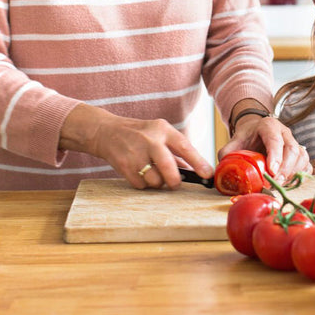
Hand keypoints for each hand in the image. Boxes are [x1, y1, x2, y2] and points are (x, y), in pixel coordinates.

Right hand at [59, 103, 213, 189]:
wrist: (106, 132)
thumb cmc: (139, 134)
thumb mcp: (159, 134)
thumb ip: (176, 151)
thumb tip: (195, 171)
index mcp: (162, 129)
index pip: (184, 146)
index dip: (198, 162)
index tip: (208, 174)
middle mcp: (150, 140)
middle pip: (168, 168)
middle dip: (175, 181)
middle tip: (175, 183)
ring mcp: (135, 154)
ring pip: (155, 181)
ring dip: (157, 183)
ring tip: (152, 173)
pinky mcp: (124, 166)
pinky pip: (142, 185)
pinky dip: (144, 184)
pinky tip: (140, 172)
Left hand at [220, 112, 309, 181]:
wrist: (256, 131)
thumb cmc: (247, 137)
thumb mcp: (235, 141)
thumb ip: (228, 153)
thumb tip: (222, 172)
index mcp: (269, 126)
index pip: (275, 140)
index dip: (275, 156)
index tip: (271, 172)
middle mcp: (285, 132)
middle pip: (292, 150)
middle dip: (285, 169)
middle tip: (275, 183)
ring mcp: (294, 142)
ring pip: (302, 157)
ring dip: (292, 174)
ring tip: (280, 185)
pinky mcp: (300, 153)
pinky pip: (306, 165)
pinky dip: (299, 176)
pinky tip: (288, 183)